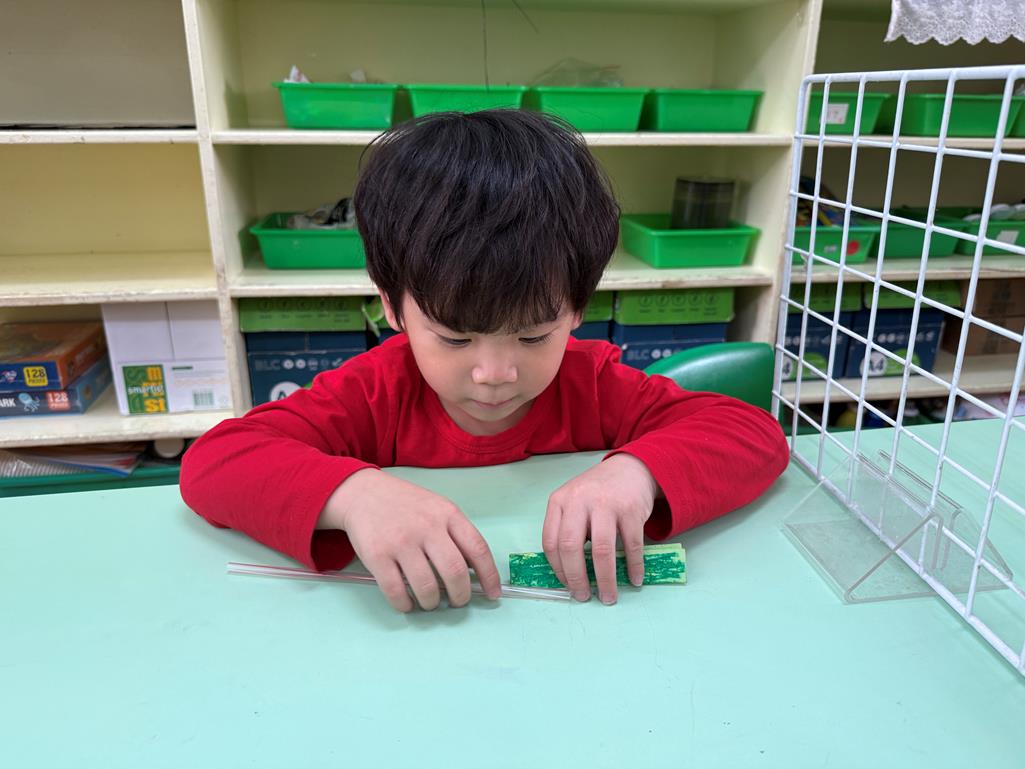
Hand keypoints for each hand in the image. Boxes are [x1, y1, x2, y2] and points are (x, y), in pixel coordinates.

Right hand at [320, 469, 501, 611]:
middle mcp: (427, 527)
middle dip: (460, 595)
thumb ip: (455, 534)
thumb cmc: (406, 505)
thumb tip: (474, 573)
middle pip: (455, 572)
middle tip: (457, 601)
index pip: (478, 548)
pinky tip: (407, 603)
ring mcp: (401, 541)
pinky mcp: (377, 555)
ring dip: (432, 603)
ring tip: (430, 601)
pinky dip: (405, 605)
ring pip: (426, 587)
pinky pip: (396, 591)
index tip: (493, 594)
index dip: (489, 576)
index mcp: (448, 514)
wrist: (364, 493)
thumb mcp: (437, 508)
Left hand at [541, 454, 658, 604]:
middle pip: (571, 547)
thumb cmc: (597, 492)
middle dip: (577, 578)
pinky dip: (633, 566)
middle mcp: (579, 500)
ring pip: (601, 550)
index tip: (567, 585)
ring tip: (608, 597)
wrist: (630, 468)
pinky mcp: (631, 508)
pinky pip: (631, 545)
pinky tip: (634, 579)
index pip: (550, 542)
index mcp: (559, 501)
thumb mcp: (573, 503)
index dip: (558, 569)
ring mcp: (606, 503)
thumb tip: (569, 573)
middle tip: (584, 596)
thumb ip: (567, 529)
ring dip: (605, 579)